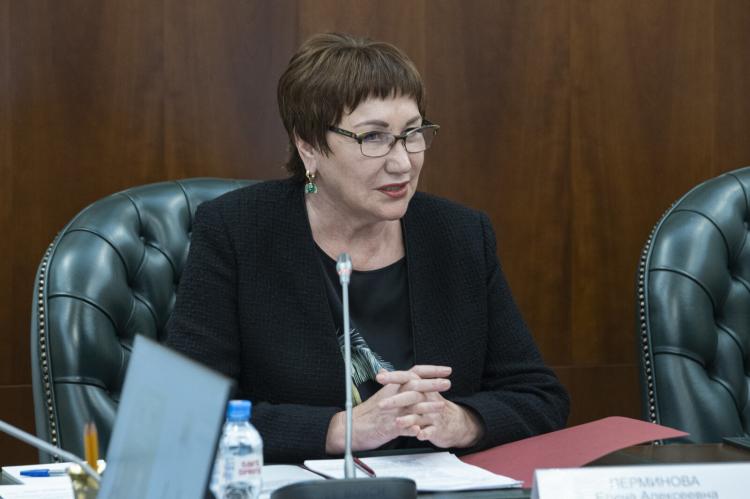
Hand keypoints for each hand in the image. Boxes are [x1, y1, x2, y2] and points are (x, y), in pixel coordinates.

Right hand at [325, 365, 450, 453]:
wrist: (351, 426)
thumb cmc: (369, 412)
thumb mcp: (384, 395)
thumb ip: (399, 386)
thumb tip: (414, 378)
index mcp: (393, 386)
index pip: (413, 372)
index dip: (431, 370)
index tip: (446, 370)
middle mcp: (392, 396)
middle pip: (414, 386)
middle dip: (432, 384)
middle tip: (447, 383)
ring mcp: (390, 411)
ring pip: (411, 406)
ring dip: (427, 406)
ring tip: (441, 406)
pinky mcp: (387, 426)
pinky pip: (402, 427)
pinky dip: (411, 428)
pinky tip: (420, 430)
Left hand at [378, 367, 484, 448]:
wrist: (454, 422)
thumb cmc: (432, 405)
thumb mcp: (418, 390)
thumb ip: (399, 381)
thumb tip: (382, 371)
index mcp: (422, 387)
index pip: (407, 377)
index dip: (393, 377)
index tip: (379, 377)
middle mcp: (428, 398)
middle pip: (412, 396)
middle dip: (396, 400)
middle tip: (381, 405)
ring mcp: (433, 414)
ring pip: (419, 416)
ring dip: (408, 419)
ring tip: (397, 422)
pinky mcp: (437, 428)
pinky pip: (431, 431)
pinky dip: (425, 433)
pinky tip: (418, 434)